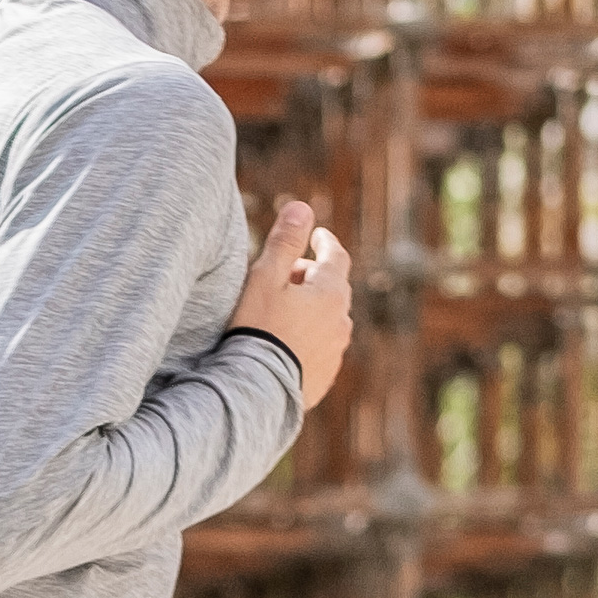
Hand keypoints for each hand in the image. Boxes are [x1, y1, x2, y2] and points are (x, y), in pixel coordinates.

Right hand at [228, 198, 352, 404]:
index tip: (318, 236)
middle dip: (314, 277)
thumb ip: (285, 242)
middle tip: (287, 276)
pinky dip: (310, 338)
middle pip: (334, 288)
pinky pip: (323, 348)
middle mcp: (341, 321)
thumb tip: (302, 207)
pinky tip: (288, 344)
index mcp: (329, 292)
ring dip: (314, 309)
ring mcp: (336, 351)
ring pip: (330, 319)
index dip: (326, 242)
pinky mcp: (326, 377)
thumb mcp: (264, 278)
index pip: (336, 256)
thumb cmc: (257, 329)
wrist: (257, 390)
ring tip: (286, 312)